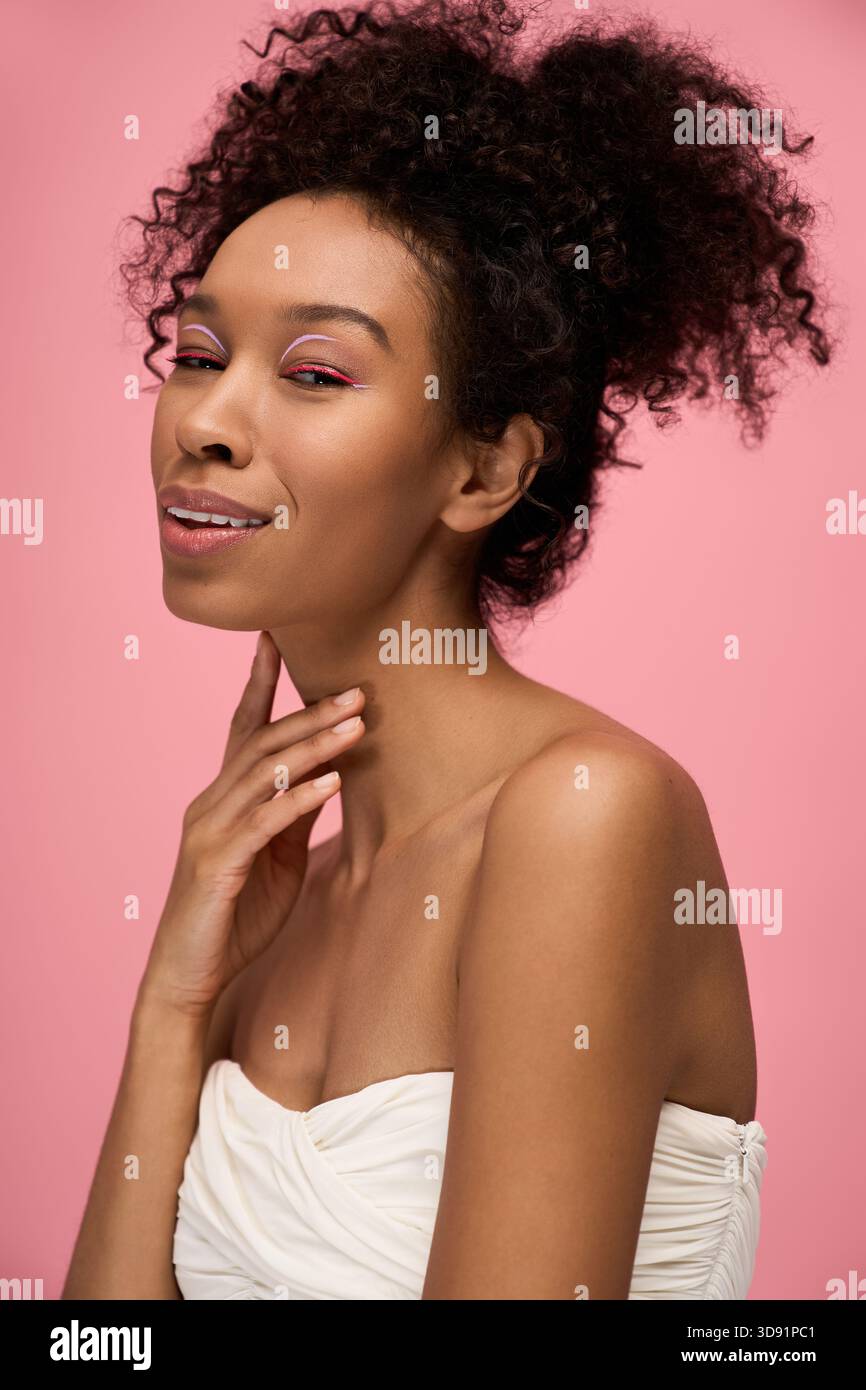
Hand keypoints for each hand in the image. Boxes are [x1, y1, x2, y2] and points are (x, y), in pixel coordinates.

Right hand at [139, 631, 364, 1016]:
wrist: (187, 977)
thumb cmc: (234, 917)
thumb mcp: (278, 858)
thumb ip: (295, 815)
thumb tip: (331, 772)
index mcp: (222, 799)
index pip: (242, 729)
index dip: (259, 682)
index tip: (276, 638)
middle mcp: (209, 804)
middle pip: (261, 743)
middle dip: (310, 713)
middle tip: (357, 690)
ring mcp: (209, 832)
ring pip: (263, 774)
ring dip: (313, 746)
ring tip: (356, 723)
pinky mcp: (216, 864)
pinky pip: (263, 823)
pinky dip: (299, 798)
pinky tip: (333, 782)